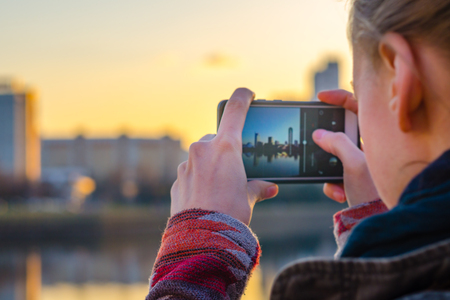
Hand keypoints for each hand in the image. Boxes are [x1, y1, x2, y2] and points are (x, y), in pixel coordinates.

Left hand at [170, 88, 278, 224]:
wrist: (202, 239)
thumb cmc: (229, 215)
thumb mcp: (248, 198)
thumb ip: (257, 187)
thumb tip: (270, 188)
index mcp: (225, 148)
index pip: (235, 111)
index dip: (243, 97)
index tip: (248, 93)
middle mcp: (202, 150)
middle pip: (216, 139)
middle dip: (224, 150)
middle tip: (234, 168)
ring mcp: (186, 164)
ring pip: (201, 156)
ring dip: (210, 166)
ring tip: (220, 189)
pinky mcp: (177, 180)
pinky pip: (190, 173)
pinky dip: (198, 179)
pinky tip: (206, 197)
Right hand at [312, 90, 378, 206]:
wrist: (378, 223)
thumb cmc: (374, 192)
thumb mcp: (354, 164)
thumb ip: (336, 143)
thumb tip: (318, 134)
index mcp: (378, 136)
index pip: (358, 106)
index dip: (339, 98)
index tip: (320, 98)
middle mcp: (371, 147)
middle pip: (342, 133)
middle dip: (328, 144)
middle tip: (317, 143)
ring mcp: (362, 163)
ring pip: (335, 156)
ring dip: (329, 171)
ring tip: (336, 184)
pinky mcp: (355, 178)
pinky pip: (336, 174)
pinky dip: (334, 185)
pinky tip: (341, 195)